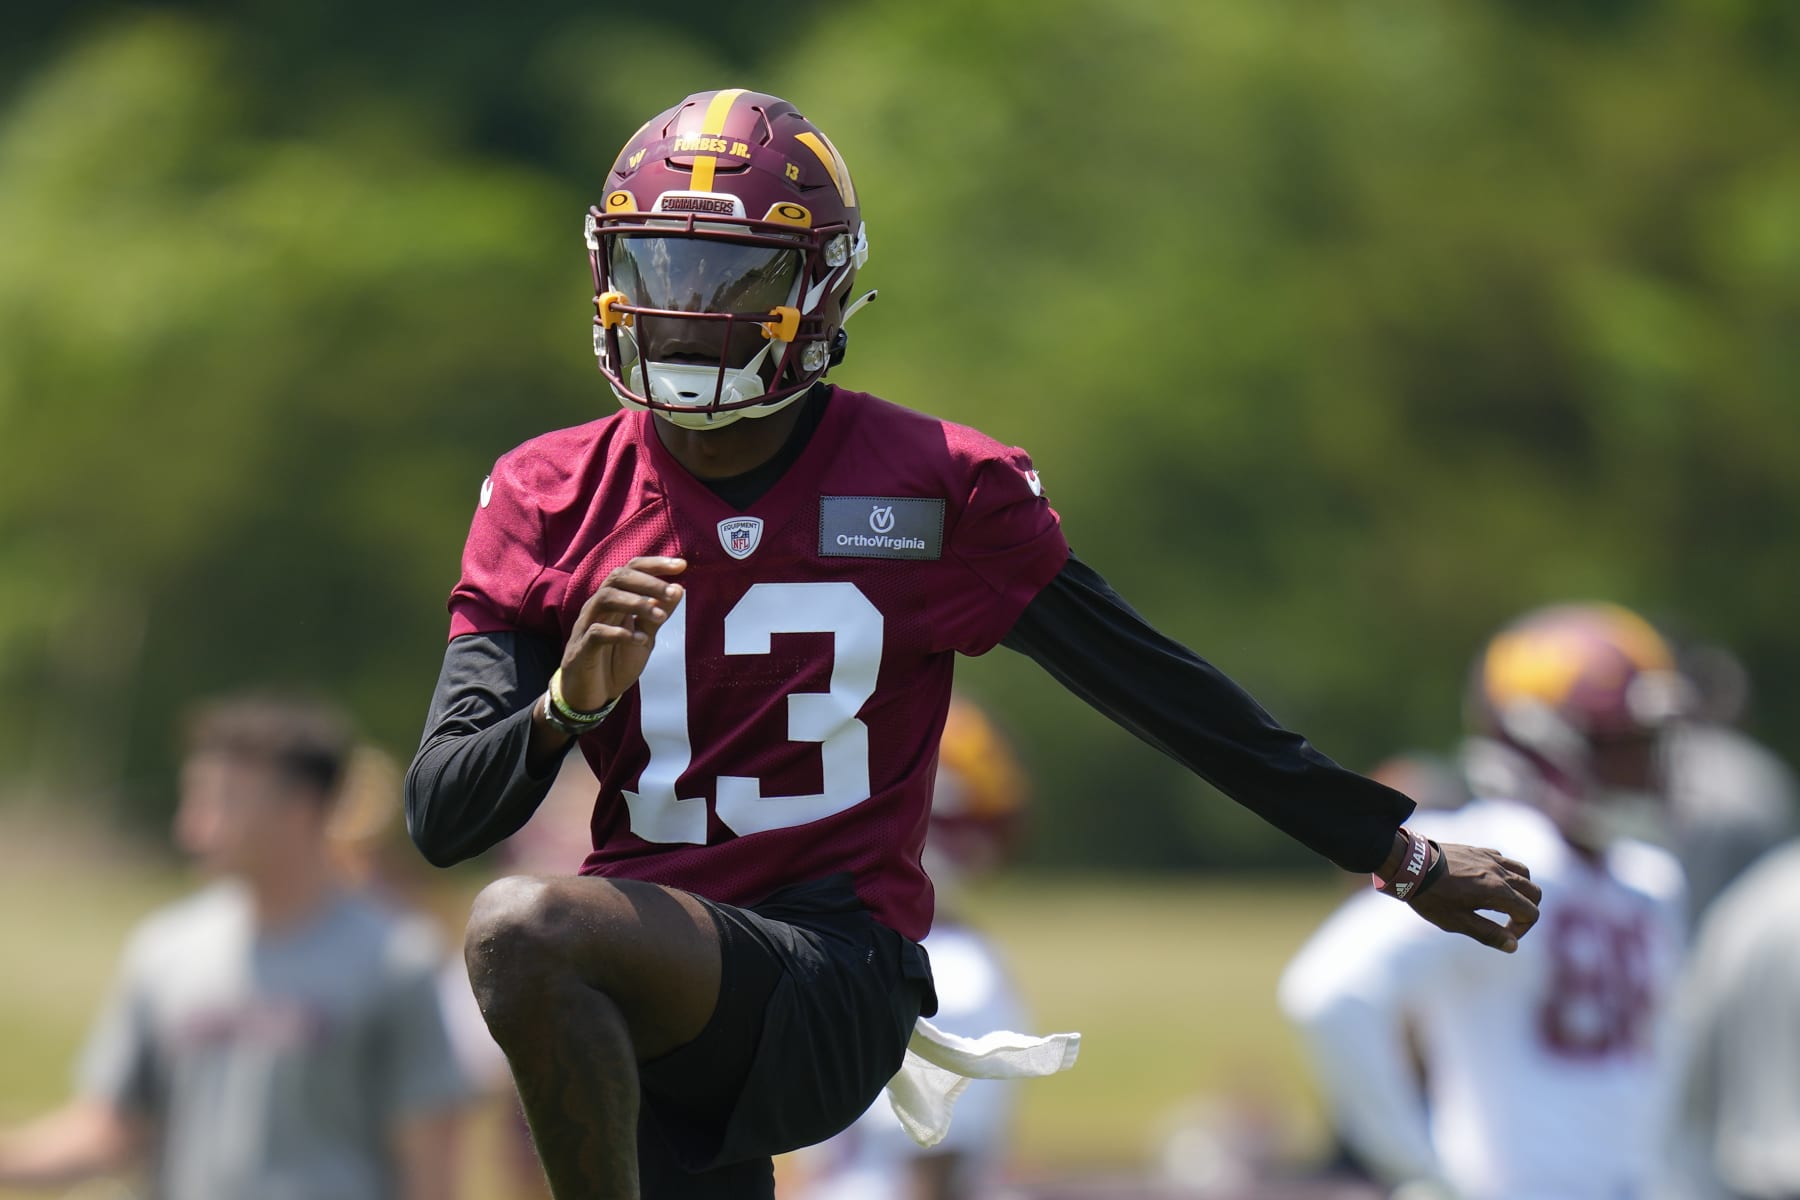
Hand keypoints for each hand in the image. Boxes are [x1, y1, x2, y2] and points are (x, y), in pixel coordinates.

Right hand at [559, 557, 686, 710]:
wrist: (591, 696)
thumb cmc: (616, 662)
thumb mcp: (645, 636)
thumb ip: (658, 614)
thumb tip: (679, 588)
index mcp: (615, 600)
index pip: (631, 570)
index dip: (655, 564)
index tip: (682, 565)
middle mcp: (599, 607)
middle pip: (618, 577)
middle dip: (647, 581)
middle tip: (672, 593)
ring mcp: (587, 625)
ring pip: (606, 598)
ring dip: (636, 603)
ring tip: (660, 617)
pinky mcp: (581, 648)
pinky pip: (596, 632)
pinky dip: (620, 633)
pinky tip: (640, 640)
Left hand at [1409, 841, 1540, 952]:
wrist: (1409, 865)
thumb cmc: (1432, 897)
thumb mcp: (1458, 922)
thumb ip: (1488, 934)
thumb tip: (1513, 946)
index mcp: (1498, 891)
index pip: (1531, 912)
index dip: (1522, 929)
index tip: (1505, 936)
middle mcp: (1499, 872)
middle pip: (1534, 892)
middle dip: (1528, 910)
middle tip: (1509, 922)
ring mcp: (1490, 858)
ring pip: (1523, 872)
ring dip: (1522, 889)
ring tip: (1504, 903)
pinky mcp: (1478, 850)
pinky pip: (1504, 860)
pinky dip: (1506, 873)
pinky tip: (1488, 883)